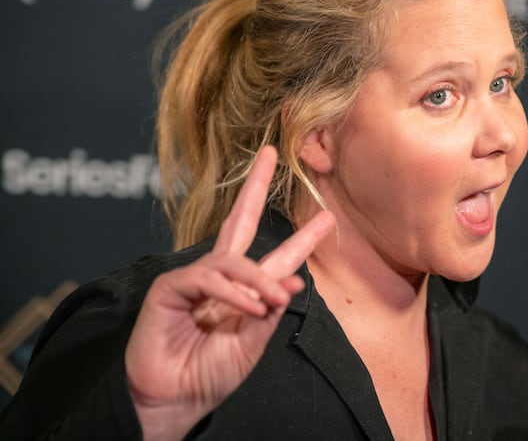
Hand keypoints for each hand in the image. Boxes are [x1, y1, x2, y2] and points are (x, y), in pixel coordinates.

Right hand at [124, 146, 334, 439]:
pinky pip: (209, 278)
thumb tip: (291, 280)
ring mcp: (195, 278)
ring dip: (257, 280)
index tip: (327, 219)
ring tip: (271, 300)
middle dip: (256, 187)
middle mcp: (220, 277)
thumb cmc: (208, 376)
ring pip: (233, 260)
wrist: (172, 401)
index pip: (277, 257)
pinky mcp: (172, 287)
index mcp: (244, 291)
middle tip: (272, 154)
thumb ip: (268, 312)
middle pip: (240, 221)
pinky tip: (248, 306)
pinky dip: (232, 292)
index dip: (302, 239)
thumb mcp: (251, 345)